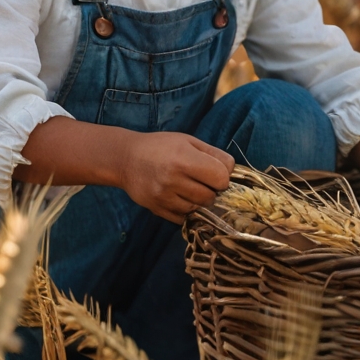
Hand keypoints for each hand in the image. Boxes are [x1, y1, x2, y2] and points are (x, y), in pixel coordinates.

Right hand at [117, 132, 233, 223]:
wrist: (126, 159)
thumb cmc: (161, 147)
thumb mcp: (188, 141)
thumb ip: (213, 154)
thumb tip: (233, 172)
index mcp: (183, 158)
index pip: (221, 178)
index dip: (221, 176)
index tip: (213, 171)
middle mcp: (173, 179)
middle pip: (210, 196)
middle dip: (211, 189)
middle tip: (200, 180)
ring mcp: (164, 197)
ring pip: (198, 209)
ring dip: (198, 200)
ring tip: (188, 187)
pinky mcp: (158, 210)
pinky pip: (184, 218)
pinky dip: (186, 210)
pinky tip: (178, 196)